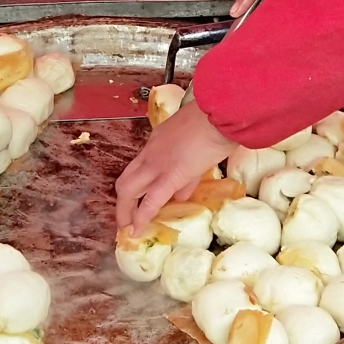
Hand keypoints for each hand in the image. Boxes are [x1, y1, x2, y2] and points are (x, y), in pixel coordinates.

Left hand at [116, 99, 231, 235]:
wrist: (220, 113)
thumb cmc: (215, 123)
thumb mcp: (196, 143)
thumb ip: (188, 171)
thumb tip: (182, 193)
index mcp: (157, 142)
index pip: (140, 168)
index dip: (136, 187)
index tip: (137, 200)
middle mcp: (151, 153)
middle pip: (126, 181)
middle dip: (123, 203)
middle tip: (126, 219)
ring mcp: (157, 164)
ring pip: (128, 190)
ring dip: (125, 212)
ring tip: (127, 228)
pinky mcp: (170, 176)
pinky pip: (151, 201)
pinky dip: (141, 218)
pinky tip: (138, 230)